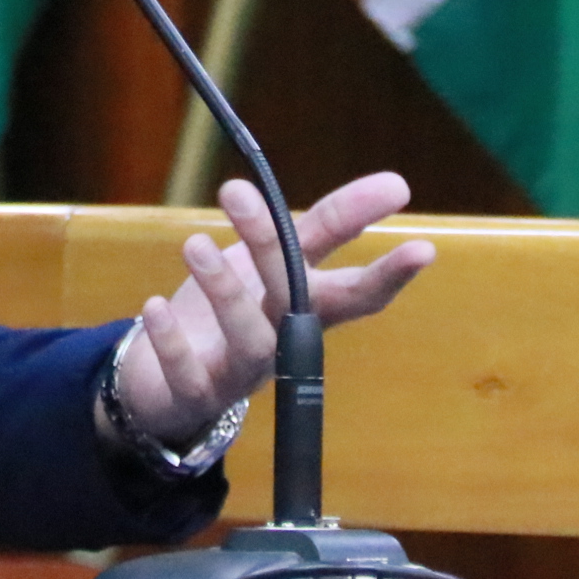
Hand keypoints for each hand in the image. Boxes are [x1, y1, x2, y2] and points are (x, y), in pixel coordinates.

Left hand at [109, 171, 435, 446]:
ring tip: (194, 243)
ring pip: (248, 341)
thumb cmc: (234, 310)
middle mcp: (281, 344)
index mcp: (307, 310)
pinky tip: (155, 305)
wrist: (165, 381)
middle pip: (294, 305)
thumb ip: (329, 225)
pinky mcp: (194, 395)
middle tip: (239, 190)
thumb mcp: (276, 261)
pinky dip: (173, 343)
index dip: (390, 275)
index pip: (360, 295)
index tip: (423, 247)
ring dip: (223, 291)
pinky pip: (189, 375)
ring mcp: (240, 374)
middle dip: (274, 250)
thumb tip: (397, 182)